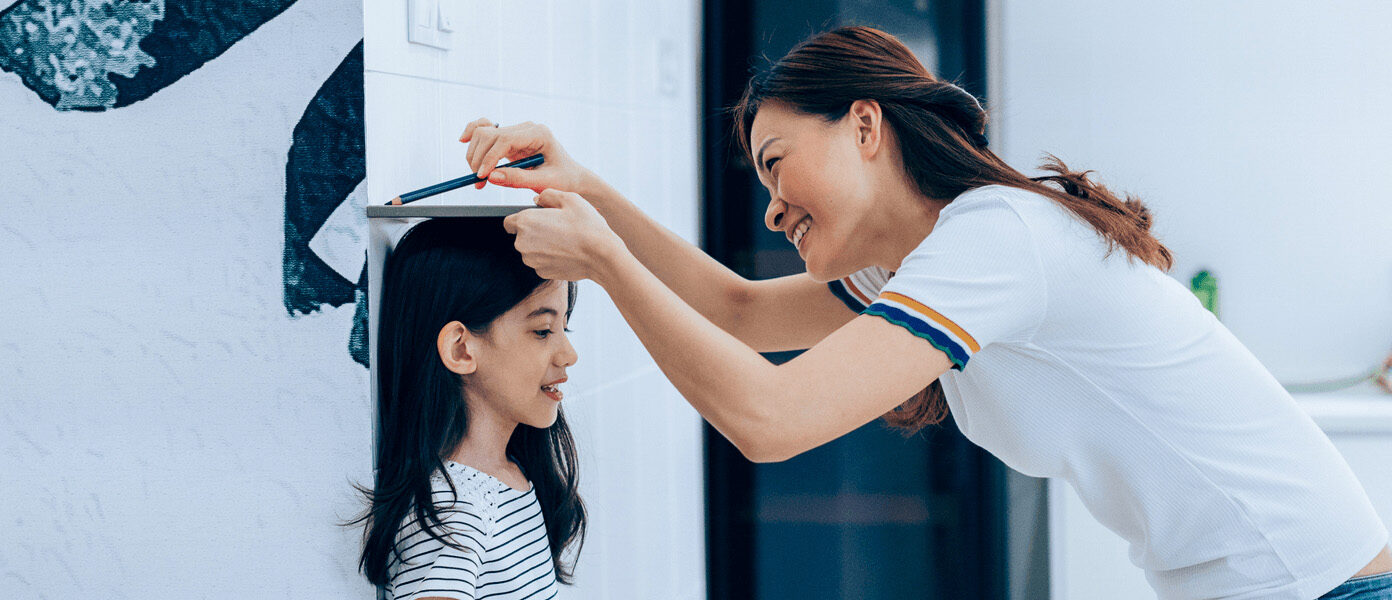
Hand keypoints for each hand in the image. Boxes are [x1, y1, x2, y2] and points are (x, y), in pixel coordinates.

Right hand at [459, 118, 593, 192]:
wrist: (571, 177)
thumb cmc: (563, 179)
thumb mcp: (544, 182)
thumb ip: (518, 179)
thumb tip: (491, 176)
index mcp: (538, 133)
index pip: (505, 139)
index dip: (489, 157)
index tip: (482, 176)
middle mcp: (526, 128)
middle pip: (489, 134)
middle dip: (479, 158)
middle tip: (479, 182)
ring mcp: (517, 131)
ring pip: (483, 133)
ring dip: (475, 155)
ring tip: (479, 178)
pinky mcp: (510, 138)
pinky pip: (486, 131)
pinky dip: (473, 136)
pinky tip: (463, 141)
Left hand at [503, 189, 627, 281]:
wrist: (601, 255)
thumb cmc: (586, 226)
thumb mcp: (569, 198)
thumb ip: (547, 195)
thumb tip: (538, 199)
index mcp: (525, 222)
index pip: (508, 222)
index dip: (522, 219)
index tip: (536, 219)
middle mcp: (523, 243)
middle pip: (521, 236)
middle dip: (534, 231)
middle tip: (556, 227)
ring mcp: (531, 260)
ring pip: (531, 250)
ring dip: (541, 245)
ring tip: (564, 239)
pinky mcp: (542, 273)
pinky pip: (541, 262)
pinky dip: (549, 257)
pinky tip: (566, 251)